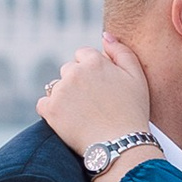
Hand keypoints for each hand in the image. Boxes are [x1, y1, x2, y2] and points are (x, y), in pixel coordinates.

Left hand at [39, 36, 151, 167]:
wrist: (121, 146)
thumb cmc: (133, 113)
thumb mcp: (137, 77)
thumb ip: (122, 51)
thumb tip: (104, 35)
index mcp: (94, 61)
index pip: (83, 55)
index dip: (92, 71)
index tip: (100, 89)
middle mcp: (74, 72)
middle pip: (68, 70)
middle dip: (77, 82)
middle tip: (93, 104)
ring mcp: (60, 91)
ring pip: (56, 87)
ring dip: (65, 96)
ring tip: (82, 115)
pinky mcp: (50, 110)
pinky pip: (43, 103)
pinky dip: (52, 111)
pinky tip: (69, 121)